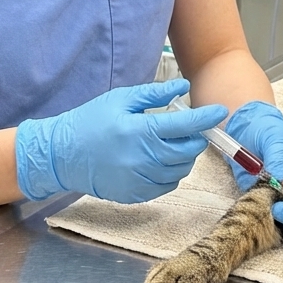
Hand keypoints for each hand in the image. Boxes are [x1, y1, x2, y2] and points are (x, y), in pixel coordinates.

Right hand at [15, 80, 226, 203]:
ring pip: (181, 170)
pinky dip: (171, 172)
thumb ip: (154, 94)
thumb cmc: (91, 121)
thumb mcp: (120, 99)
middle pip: (188, 151)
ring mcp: (140, 180)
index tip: (220, 110)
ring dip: (184, 155)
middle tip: (189, 128)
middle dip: (196, 138)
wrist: (62, 155)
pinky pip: (167, 185)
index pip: (185, 125)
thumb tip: (183, 87)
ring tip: (170, 143)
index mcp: (140, 130)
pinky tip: (158, 160)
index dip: (206, 118)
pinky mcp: (136, 195)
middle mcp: (143, 158)